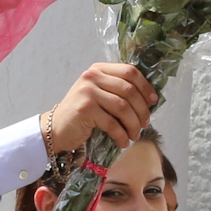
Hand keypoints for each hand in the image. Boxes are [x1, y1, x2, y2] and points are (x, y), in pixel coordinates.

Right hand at [44, 63, 159, 152]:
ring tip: (135, 135)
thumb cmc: (84, 113)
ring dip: (134, 125)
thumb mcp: (101, 94)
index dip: (146, 87)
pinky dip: (121, 135)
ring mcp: (87, 91)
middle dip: (142, 110)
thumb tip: (151, 99)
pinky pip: (112, 123)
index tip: (153, 101)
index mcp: (99, 69)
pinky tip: (123, 142)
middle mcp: (92, 76)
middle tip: (145, 124)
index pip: (130, 71)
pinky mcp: (85, 109)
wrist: (57, 128)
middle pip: (129, 90)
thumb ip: (119, 90)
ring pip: (123, 108)